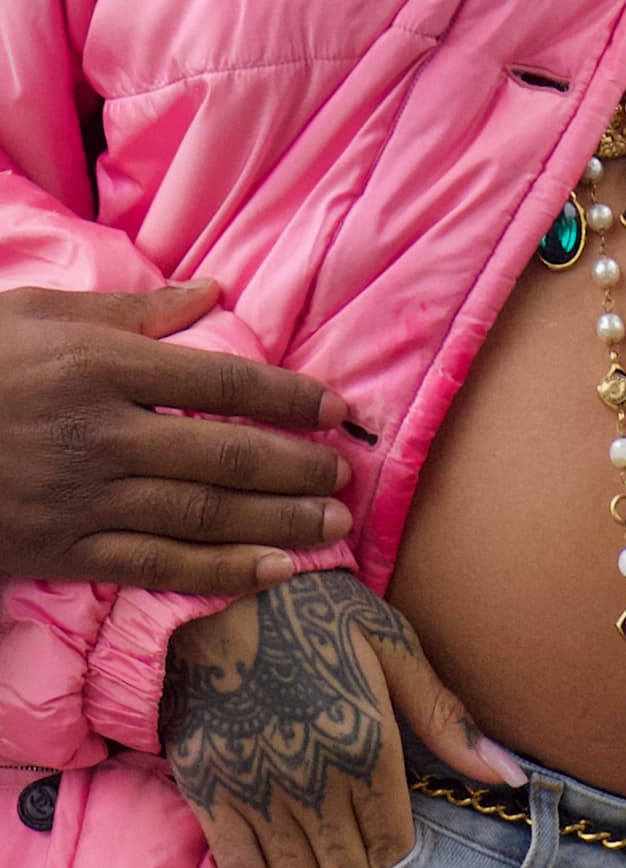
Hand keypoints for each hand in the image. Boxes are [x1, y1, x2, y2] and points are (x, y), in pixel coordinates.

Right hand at [0, 280, 354, 592]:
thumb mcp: (39, 316)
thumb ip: (134, 312)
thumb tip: (212, 294)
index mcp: (98, 366)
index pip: (219, 380)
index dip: (287, 396)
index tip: (336, 408)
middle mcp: (101, 433)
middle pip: (224, 454)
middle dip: (295, 467)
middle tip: (343, 476)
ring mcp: (86, 497)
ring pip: (203, 514)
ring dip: (277, 523)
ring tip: (331, 525)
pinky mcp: (69, 549)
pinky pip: (161, 564)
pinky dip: (223, 573)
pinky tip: (275, 573)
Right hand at [161, 570, 526, 867]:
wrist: (216, 585)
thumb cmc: (317, 611)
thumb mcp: (392, 648)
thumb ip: (447, 720)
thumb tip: (511, 777)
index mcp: (366, 743)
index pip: (392, 845)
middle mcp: (311, 775)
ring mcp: (254, 784)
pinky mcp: (206, 784)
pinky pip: (240, 866)